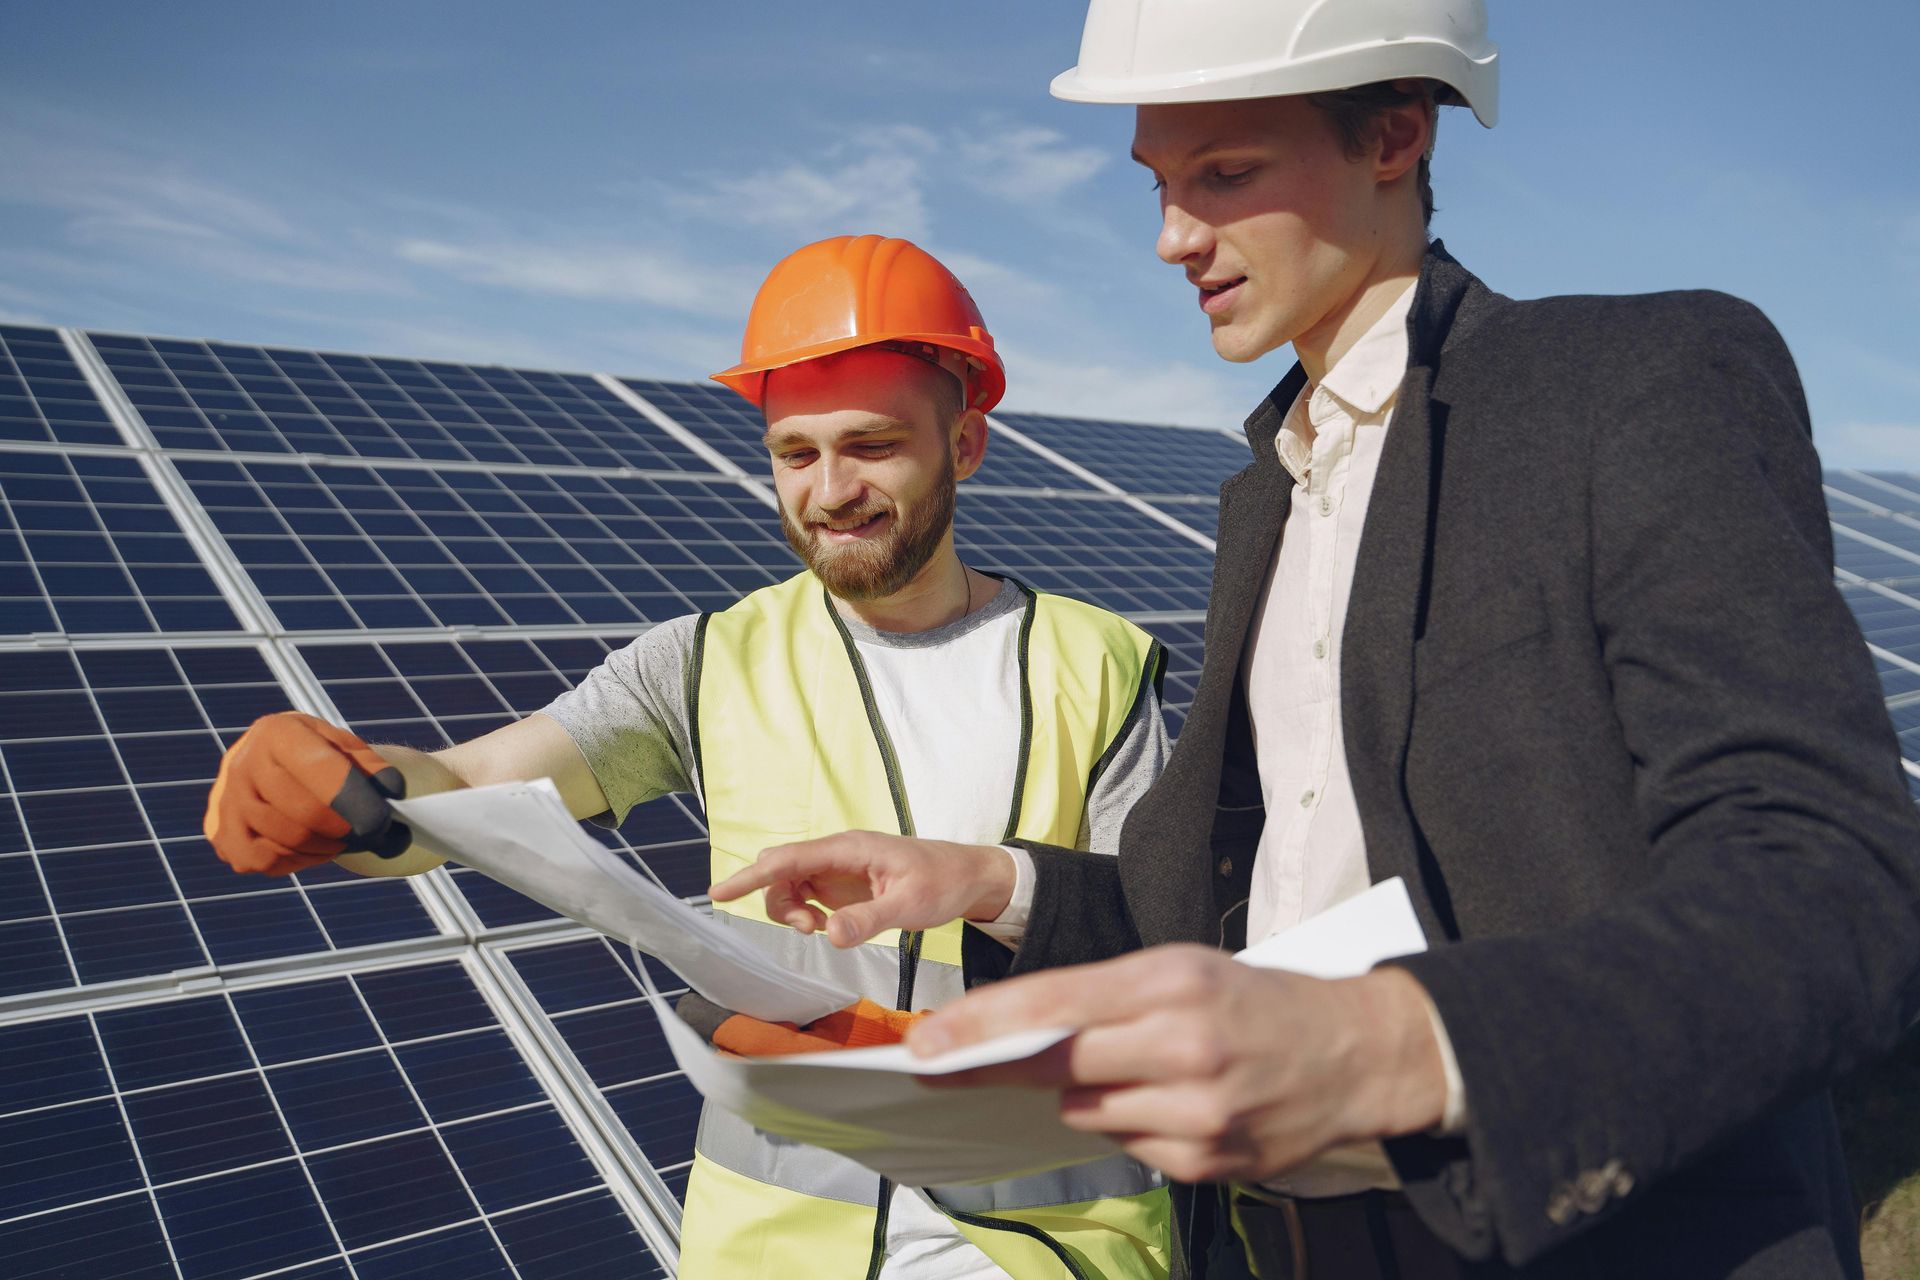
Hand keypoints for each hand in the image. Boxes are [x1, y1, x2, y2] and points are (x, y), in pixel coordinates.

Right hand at [205, 712, 408, 874]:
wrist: (274, 764)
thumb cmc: (322, 756)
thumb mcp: (349, 749)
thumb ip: (372, 768)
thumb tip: (392, 791)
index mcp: (277, 733)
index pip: (317, 769)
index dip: (352, 799)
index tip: (382, 820)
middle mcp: (242, 764)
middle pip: (303, 813)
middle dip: (347, 831)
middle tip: (375, 835)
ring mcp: (227, 802)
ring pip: (288, 840)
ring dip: (329, 847)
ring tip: (348, 838)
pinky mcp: (222, 835)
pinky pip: (266, 860)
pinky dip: (299, 860)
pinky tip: (316, 847)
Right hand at [708, 831, 1015, 947]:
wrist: (970, 876)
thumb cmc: (944, 881)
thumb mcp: (910, 905)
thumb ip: (868, 920)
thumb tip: (830, 935)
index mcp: (849, 848)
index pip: (787, 859)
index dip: (750, 876)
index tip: (719, 892)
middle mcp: (838, 854)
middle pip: (780, 870)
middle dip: (775, 900)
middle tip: (806, 929)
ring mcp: (839, 869)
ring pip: (789, 885)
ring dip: (791, 911)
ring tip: (820, 931)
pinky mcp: (844, 885)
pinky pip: (807, 895)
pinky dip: (805, 914)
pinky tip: (829, 927)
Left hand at [906, 945, 1448, 1183]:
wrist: (1356, 1053)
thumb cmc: (1254, 1001)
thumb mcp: (1182, 968)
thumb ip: (1101, 997)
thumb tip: (1012, 1033)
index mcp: (1174, 981)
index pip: (1054, 1004)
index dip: (980, 1025)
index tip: (925, 1040)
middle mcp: (1186, 1046)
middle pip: (1057, 1064)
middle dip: (995, 1064)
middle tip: (940, 1063)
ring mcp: (1199, 1111)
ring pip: (1087, 1109)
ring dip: (1086, 1091)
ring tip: (1134, 1068)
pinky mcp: (1208, 1162)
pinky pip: (1129, 1146)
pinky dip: (1132, 1124)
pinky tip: (1172, 1102)